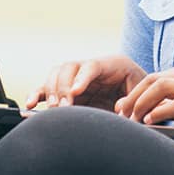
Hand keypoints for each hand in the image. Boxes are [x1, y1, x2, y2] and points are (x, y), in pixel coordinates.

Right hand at [22, 54, 146, 111]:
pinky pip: (48, 88)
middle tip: (64, 106)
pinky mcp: (67, 91)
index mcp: (113, 64)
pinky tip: (30, 105)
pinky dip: (38, 95)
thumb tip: (119, 109)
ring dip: (50, 91)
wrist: (141, 96)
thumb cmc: (143, 94)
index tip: (75, 92)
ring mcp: (77, 78)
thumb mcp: (142, 95)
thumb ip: (132, 102)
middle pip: (69, 67)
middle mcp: (91, 68)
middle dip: (63, 87)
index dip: (82, 78)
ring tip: (53, 109)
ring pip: (56, 74)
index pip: (92, 66)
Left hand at [114, 59, 173, 157]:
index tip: (124, 107)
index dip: (138, 91)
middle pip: (156, 78)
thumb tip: (151, 114)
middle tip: (120, 113)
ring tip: (131, 119)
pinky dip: (158, 113)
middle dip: (134, 96)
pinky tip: (149, 123)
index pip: (161, 75)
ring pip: (162, 86)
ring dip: (141, 103)